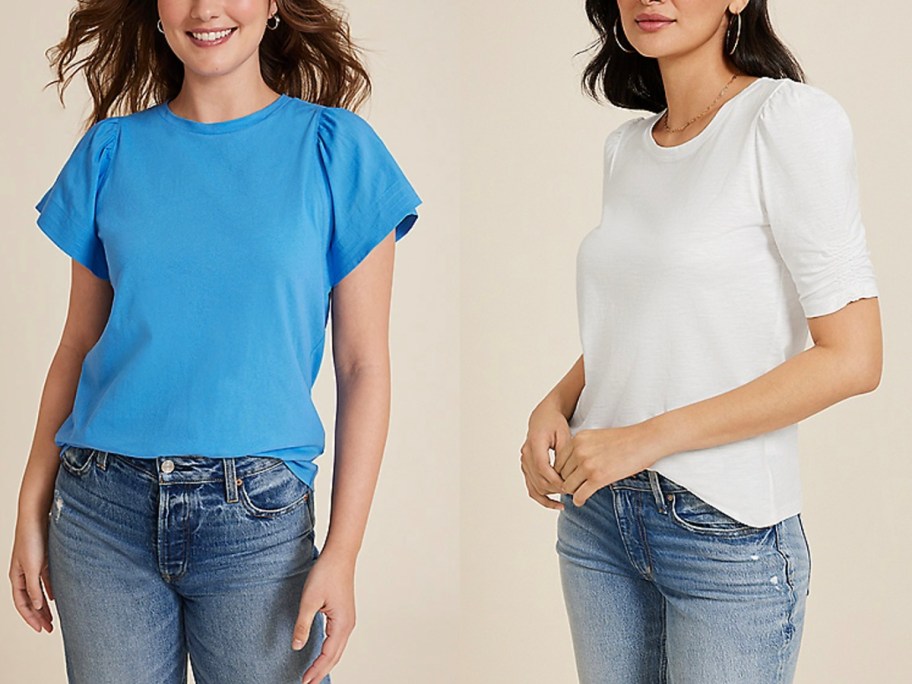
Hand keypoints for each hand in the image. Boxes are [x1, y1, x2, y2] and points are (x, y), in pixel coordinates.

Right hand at [8, 515, 54, 633]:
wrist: (37, 516)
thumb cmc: (32, 538)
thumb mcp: (33, 567)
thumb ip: (34, 587)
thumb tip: (37, 606)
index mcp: (16, 577)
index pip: (22, 604)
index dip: (31, 618)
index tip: (41, 629)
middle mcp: (23, 573)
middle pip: (30, 600)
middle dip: (38, 616)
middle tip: (49, 629)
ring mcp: (33, 566)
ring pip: (38, 591)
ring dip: (45, 605)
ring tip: (53, 618)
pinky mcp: (43, 558)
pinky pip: (46, 580)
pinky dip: (50, 590)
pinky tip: (56, 597)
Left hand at [293, 551, 355, 683]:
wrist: (340, 555)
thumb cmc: (327, 574)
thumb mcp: (309, 601)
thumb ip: (303, 625)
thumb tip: (296, 645)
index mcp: (342, 624)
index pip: (328, 655)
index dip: (316, 670)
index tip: (304, 681)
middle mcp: (348, 624)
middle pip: (335, 656)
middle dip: (321, 671)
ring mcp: (348, 619)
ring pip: (338, 649)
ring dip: (326, 662)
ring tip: (313, 674)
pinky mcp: (344, 614)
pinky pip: (337, 639)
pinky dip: (330, 651)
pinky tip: (322, 654)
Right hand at [520, 403, 570, 509]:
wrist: (543, 417)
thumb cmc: (554, 423)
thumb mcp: (564, 434)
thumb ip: (565, 454)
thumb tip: (568, 475)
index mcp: (535, 443)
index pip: (542, 467)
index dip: (555, 480)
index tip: (569, 486)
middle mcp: (526, 453)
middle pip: (538, 479)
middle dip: (555, 488)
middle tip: (573, 492)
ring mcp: (524, 461)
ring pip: (534, 486)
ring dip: (550, 494)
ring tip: (567, 497)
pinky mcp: (527, 467)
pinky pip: (532, 487)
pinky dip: (542, 498)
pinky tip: (556, 504)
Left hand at [554, 423, 664, 506]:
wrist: (644, 441)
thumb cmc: (624, 440)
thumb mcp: (596, 438)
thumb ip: (581, 448)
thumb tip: (571, 466)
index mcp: (578, 439)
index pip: (558, 461)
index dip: (562, 472)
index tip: (568, 478)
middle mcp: (579, 451)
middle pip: (561, 474)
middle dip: (566, 482)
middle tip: (572, 489)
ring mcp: (588, 464)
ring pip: (568, 486)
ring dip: (572, 492)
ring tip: (578, 494)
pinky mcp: (598, 478)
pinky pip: (579, 495)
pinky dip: (578, 500)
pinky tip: (581, 501)